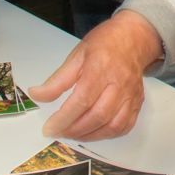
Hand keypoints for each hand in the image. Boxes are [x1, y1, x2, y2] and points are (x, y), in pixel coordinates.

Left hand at [29, 10, 161, 140]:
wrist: (135, 38)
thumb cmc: (103, 44)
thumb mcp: (76, 56)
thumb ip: (58, 79)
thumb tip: (37, 95)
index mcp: (100, 68)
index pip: (82, 100)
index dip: (64, 118)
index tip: (49, 128)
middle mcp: (119, 84)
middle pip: (98, 115)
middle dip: (74, 130)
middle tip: (58, 132)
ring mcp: (131, 95)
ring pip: (113, 125)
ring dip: (90, 136)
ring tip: (73, 134)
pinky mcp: (138, 102)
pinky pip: (125, 126)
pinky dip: (107, 135)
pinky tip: (93, 132)